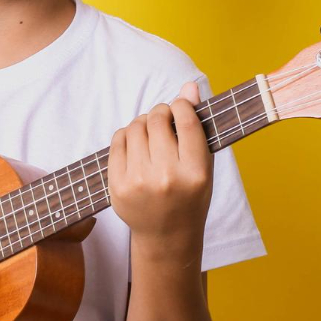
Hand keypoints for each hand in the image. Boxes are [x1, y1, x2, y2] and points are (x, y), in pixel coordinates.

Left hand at [108, 81, 213, 252]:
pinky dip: (127, 135)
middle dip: (161, 113)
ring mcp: (139, 182)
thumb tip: (189, 86)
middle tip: (164, 119)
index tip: (181, 106)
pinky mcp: (117, 185)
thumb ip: (197, 126)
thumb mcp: (203, 164)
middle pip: (157, 120)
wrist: (166, 234)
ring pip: (135, 127)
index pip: (187, 121)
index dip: (182, 105)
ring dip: (143, 122)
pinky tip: (137, 145)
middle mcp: (166, 177)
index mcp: (195, 172)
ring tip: (151, 133)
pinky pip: (118, 141)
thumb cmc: (189, 194)